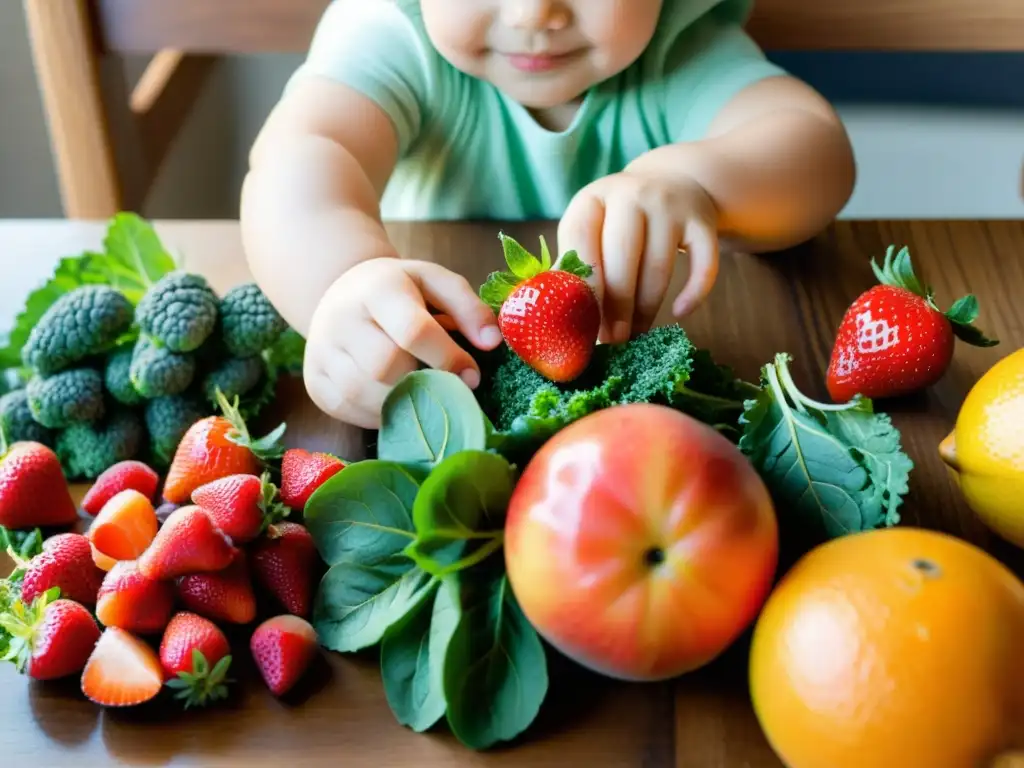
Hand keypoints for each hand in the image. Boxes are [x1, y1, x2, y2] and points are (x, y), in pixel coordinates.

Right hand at [304, 258, 501, 428]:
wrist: (340, 292)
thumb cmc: (399, 291)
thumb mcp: (436, 282)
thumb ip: (468, 307)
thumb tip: (492, 342)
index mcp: (378, 288)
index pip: (413, 331)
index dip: (448, 358)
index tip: (472, 375)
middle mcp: (341, 318)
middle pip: (385, 367)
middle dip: (423, 382)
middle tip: (444, 386)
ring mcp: (321, 352)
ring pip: (364, 394)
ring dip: (402, 402)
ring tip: (421, 393)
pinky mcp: (314, 382)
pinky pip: (349, 411)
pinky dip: (378, 414)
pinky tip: (395, 399)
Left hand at [557, 171, 718, 343]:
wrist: (672, 181)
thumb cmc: (618, 222)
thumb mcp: (592, 228)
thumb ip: (576, 264)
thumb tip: (560, 320)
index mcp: (593, 199)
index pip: (580, 242)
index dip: (581, 287)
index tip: (580, 324)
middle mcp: (632, 196)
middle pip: (622, 258)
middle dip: (615, 307)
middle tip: (612, 341)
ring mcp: (670, 206)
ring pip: (659, 267)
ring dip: (646, 309)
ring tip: (635, 335)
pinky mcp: (702, 222)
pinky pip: (704, 264)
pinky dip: (694, 293)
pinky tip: (680, 313)